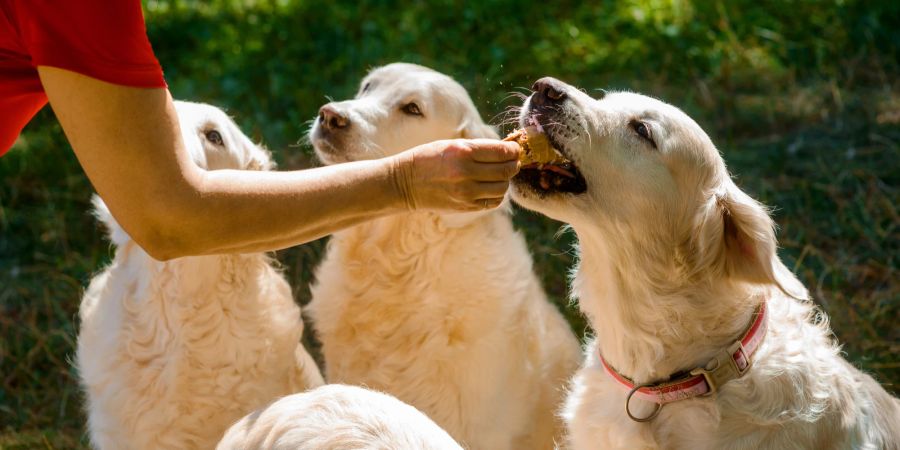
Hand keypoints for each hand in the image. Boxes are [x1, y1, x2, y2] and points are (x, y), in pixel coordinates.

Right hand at [389, 139, 519, 211]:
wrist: (405, 183)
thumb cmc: (428, 158)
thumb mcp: (452, 145)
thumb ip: (479, 148)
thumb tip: (506, 150)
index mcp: (463, 152)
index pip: (502, 152)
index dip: (513, 149)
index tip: (514, 148)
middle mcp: (466, 173)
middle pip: (506, 170)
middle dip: (513, 163)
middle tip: (512, 160)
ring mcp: (467, 193)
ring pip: (502, 187)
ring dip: (506, 180)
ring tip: (500, 174)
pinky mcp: (466, 206)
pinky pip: (493, 201)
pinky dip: (497, 193)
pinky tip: (491, 187)